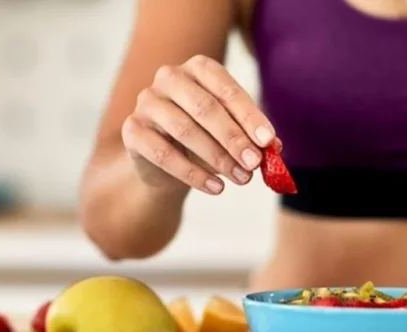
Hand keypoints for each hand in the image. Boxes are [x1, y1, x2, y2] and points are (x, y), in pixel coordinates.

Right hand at [121, 55, 276, 194]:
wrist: (163, 163)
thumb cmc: (203, 139)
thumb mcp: (229, 134)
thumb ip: (251, 137)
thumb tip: (274, 148)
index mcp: (198, 68)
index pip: (226, 89)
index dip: (249, 116)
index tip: (268, 141)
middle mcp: (169, 77)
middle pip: (204, 107)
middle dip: (233, 138)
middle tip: (254, 163)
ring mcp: (147, 102)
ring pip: (184, 130)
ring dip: (217, 158)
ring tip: (240, 179)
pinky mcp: (132, 130)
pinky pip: (163, 154)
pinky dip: (192, 174)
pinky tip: (215, 187)